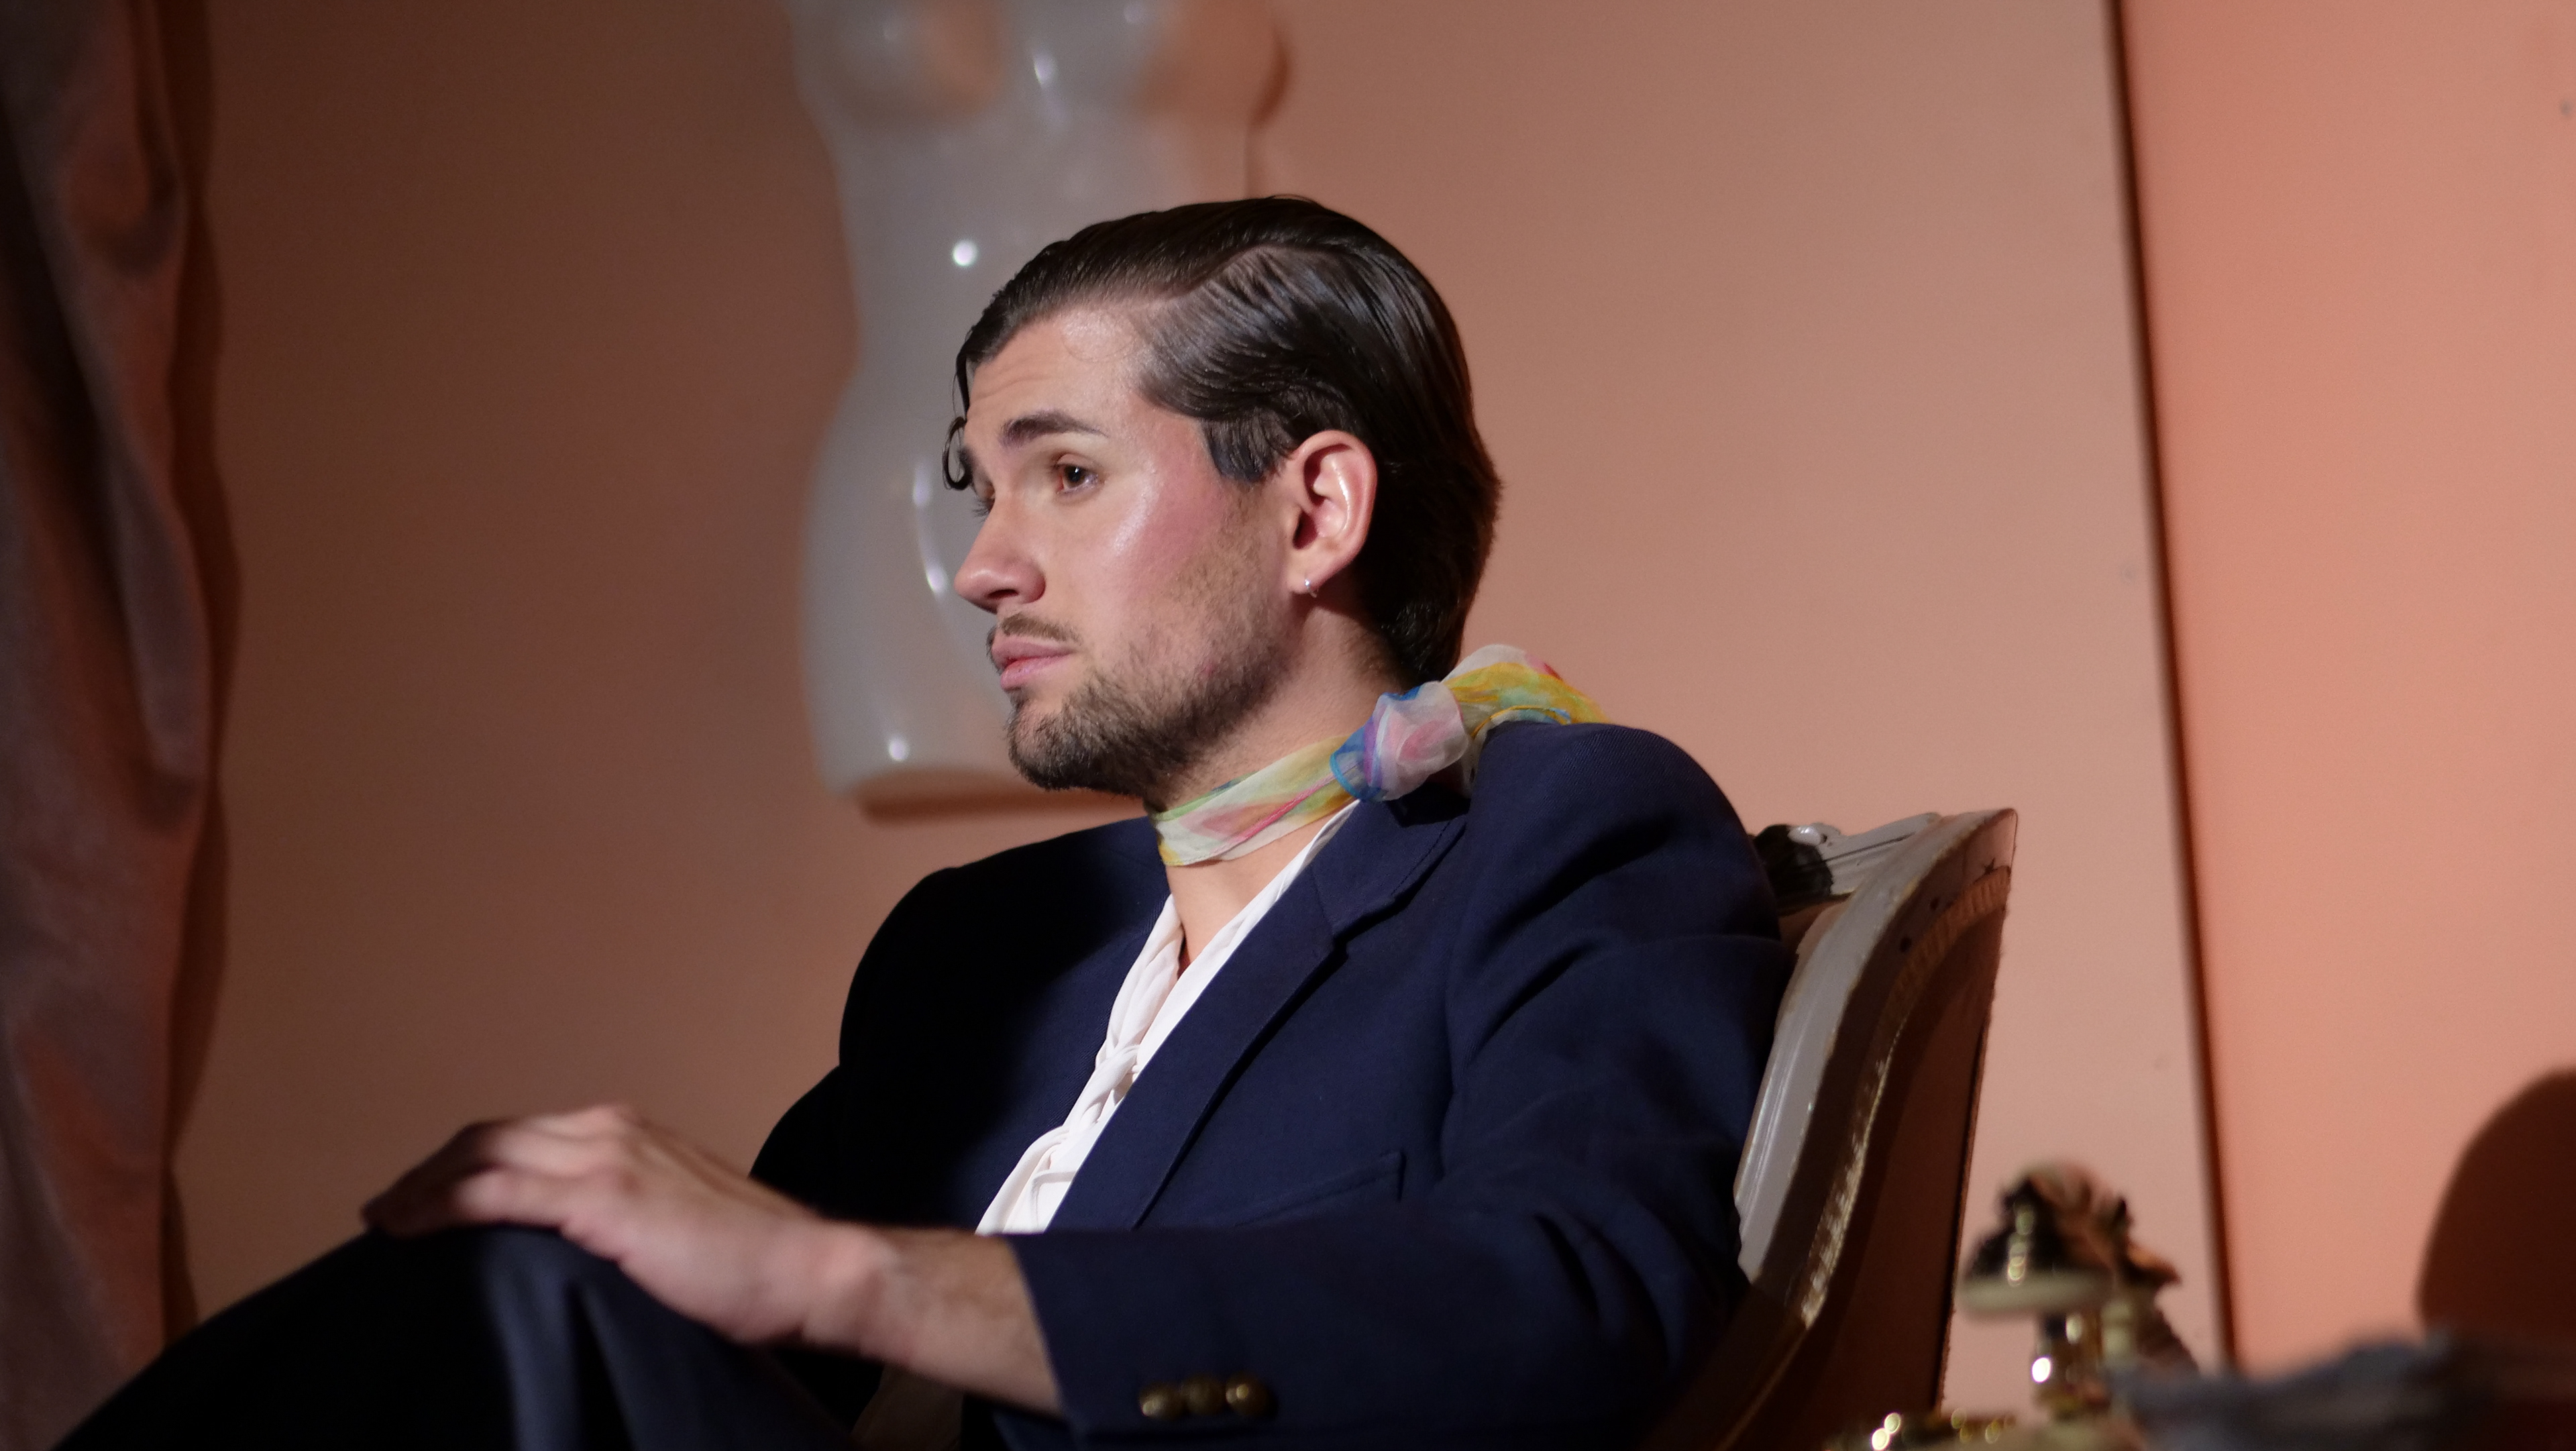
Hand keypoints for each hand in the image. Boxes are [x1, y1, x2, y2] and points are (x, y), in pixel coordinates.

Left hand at [365, 1104, 1060, 1411]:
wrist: (809, 1270)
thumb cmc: (753, 1266)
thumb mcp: (677, 1219)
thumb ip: (624, 1215)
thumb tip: (570, 1248)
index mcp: (629, 1130)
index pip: (521, 1134)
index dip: (463, 1163)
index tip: (425, 1199)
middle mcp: (612, 1129)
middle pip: (489, 1136)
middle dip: (431, 1171)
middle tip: (390, 1212)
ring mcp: (607, 1157)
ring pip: (482, 1155)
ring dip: (422, 1187)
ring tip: (387, 1223)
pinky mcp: (603, 1198)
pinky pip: (496, 1192)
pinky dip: (441, 1206)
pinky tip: (407, 1229)